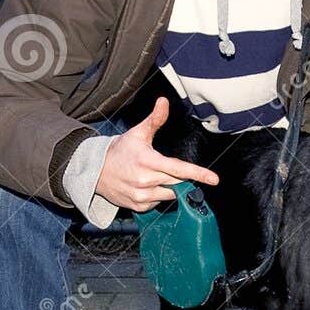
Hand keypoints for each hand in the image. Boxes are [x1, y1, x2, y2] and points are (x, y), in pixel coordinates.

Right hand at [94, 97, 217, 210]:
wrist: (95, 171)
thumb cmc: (119, 151)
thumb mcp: (137, 133)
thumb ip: (155, 119)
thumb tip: (164, 102)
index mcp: (148, 161)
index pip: (179, 169)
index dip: (198, 174)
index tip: (213, 179)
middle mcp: (145, 180)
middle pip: (178, 182)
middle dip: (179, 176)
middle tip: (164, 168)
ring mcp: (141, 196)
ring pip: (170, 194)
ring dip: (168, 186)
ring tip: (152, 176)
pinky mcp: (138, 207)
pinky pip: (158, 202)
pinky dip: (157, 195)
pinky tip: (145, 186)